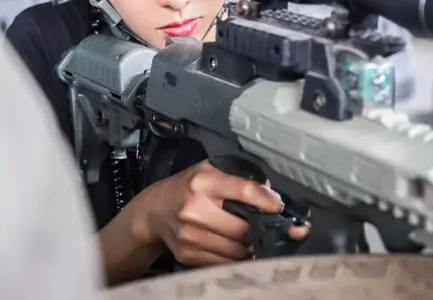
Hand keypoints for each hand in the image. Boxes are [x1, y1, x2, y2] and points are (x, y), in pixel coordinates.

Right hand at [133, 159, 310, 266]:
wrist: (154, 211)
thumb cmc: (186, 188)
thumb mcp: (208, 170)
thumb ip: (237, 175)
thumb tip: (269, 191)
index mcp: (203, 182)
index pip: (243, 190)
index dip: (266, 199)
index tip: (278, 205)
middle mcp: (195, 209)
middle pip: (243, 227)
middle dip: (261, 228)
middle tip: (271, 227)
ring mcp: (190, 235)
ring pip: (237, 249)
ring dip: (252, 246)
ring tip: (255, 238)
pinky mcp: (188, 255)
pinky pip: (224, 263)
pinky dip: (238, 258)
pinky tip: (240, 249)